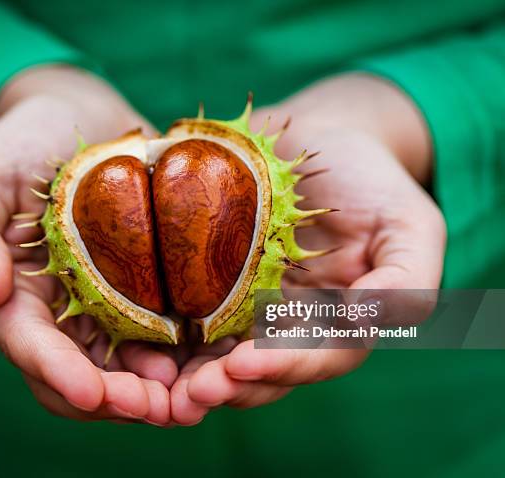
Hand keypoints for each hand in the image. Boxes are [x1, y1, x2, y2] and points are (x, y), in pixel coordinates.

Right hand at [0, 66, 175, 424]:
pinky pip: (161, 335)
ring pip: (126, 368)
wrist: (82, 124)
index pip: (30, 347)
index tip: (92, 393)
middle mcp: (58, 315)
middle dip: (116, 399)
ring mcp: (104, 308)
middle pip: (82, 374)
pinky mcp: (143, 294)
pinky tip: (210, 357)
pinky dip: (183, 354)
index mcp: (13, 298)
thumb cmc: (25, 144)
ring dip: (156, 390)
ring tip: (191, 397)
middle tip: (157, 408)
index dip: (58, 373)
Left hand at [170, 74, 446, 424]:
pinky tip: (141, 339)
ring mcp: (247, 305)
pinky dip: (168, 333)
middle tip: (192, 392)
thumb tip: (362, 322)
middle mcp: (288, 326)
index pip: (314, 360)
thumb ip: (405, 283)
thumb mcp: (411, 227)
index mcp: (337, 324)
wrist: (323, 139)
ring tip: (159, 381)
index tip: (245, 364)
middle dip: (226, 384)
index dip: (283, 366)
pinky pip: (189, 311)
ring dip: (189, 372)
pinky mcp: (212, 279)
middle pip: (259, 370)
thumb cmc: (373, 182)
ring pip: (217, 353)